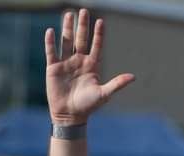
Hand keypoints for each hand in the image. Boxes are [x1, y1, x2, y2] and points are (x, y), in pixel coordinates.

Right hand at [45, 8, 134, 125]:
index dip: (98, 34)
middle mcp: (79, 61)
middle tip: (83, 11)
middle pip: (81, 39)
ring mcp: (66, 63)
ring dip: (67, 28)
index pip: (96, 46)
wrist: (70, 116)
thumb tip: (133, 77)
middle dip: (82, 26)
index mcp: (92, 65)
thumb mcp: (104, 94)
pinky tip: (50, 30)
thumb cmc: (88, 106)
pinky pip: (52, 52)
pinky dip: (50, 42)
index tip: (100, 21)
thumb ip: (117, 83)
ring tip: (68, 14)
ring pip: (66, 42)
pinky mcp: (53, 68)